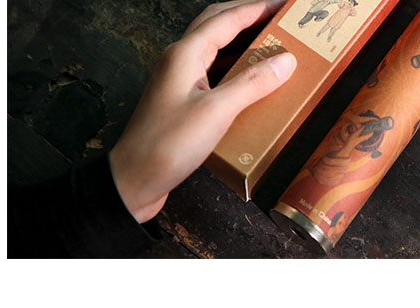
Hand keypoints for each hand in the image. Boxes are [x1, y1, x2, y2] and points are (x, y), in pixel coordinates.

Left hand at [109, 0, 297, 223]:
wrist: (134, 179)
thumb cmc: (167, 146)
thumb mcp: (216, 112)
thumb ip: (251, 83)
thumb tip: (284, 60)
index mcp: (186, 53)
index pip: (228, 18)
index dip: (257, 8)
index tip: (283, 4)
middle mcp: (179, 60)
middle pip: (217, 25)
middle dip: (248, 17)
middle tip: (276, 19)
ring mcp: (178, 81)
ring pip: (214, 50)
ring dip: (240, 44)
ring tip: (268, 45)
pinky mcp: (180, 103)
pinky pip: (211, 76)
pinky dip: (232, 72)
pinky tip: (247, 83)